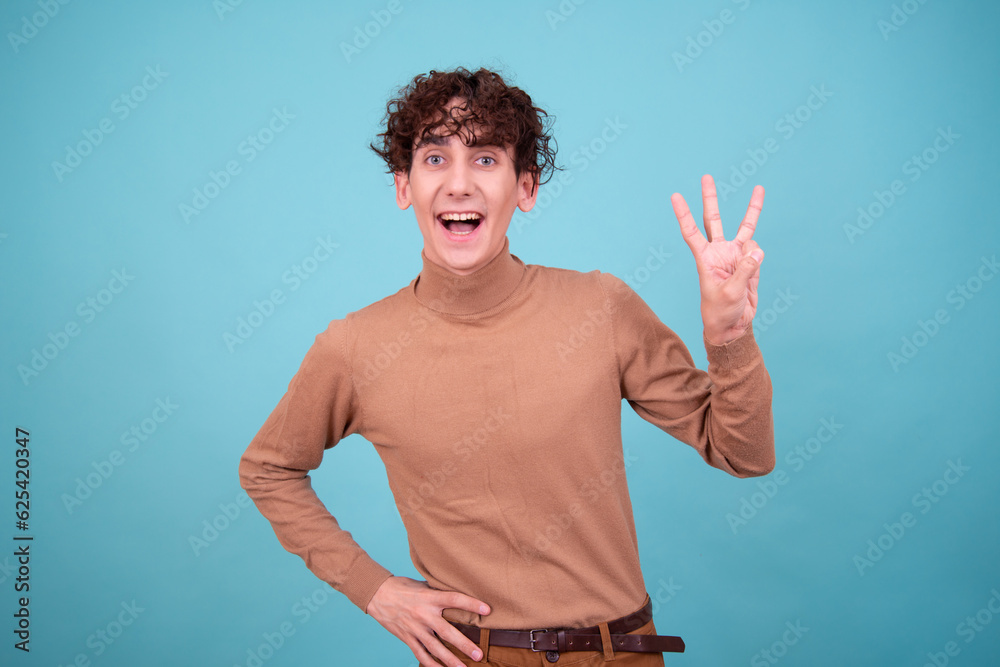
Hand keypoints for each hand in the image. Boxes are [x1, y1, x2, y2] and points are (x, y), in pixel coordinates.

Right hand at [366, 576, 490, 666]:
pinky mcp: (407, 638)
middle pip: (447, 632)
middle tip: (479, 654)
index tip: (487, 610)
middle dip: (464, 644)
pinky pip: (421, 654)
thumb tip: (458, 593)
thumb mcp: (423, 585)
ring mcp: (415, 628)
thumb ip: (439, 592)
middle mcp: (424, 614)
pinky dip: (431, 664)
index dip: (471, 604)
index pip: (454, 599)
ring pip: (435, 648)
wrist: (378, 595)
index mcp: (430, 597)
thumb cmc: (403, 587)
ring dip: (450, 660)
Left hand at [671, 174, 764, 344]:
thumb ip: (745, 270)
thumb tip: (757, 250)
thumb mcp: (731, 293)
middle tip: (706, 176)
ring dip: (752, 209)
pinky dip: (758, 256)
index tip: (675, 196)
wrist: (733, 324)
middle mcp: (718, 252)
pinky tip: (753, 269)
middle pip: (714, 219)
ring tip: (760, 189)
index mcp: (704, 259)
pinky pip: (757, 250)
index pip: (691, 232)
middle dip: (710, 198)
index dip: (683, 214)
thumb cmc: (722, 311)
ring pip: (743, 226)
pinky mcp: (749, 262)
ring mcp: (735, 255)